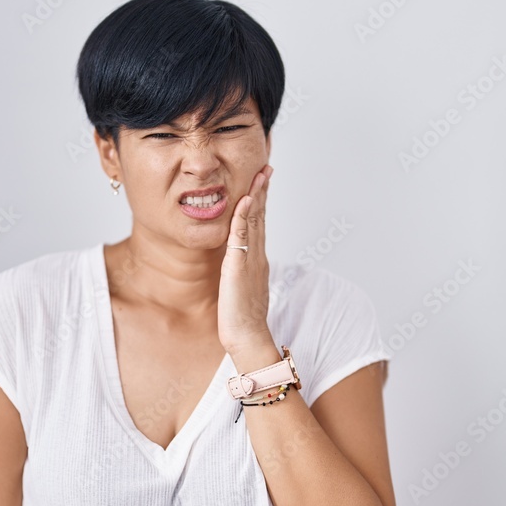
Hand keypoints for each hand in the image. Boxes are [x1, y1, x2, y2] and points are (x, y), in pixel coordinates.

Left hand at [218, 163, 274, 355]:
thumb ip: (243, 272)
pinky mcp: (239, 267)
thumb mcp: (244, 289)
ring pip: (255, 221)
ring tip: (260, 174)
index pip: (260, 225)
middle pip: (262, 217)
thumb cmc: (244, 320)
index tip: (263, 181)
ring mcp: (251, 260)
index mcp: (258, 261)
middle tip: (266, 168)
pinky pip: (242, 236)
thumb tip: (239, 264)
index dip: (261, 202)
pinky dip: (244, 216)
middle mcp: (258, 256)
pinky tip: (244, 200)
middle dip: (263, 190)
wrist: (248, 337)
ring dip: (257, 195)